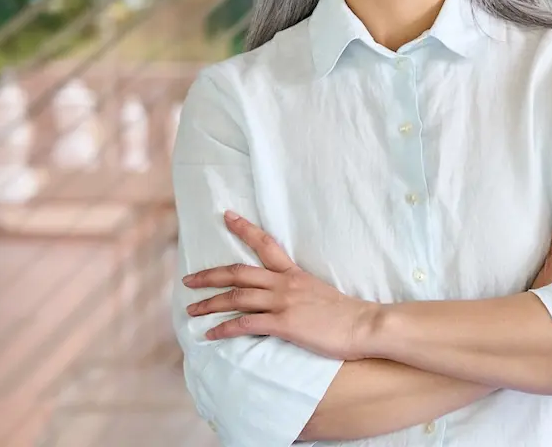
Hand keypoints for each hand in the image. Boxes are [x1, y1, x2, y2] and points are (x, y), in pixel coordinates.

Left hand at [182, 211, 378, 360]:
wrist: (363, 324)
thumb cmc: (346, 313)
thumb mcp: (319, 291)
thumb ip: (300, 290)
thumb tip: (287, 296)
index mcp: (294, 273)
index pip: (265, 244)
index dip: (244, 229)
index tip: (227, 217)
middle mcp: (284, 283)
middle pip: (239, 273)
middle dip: (210, 276)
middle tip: (188, 280)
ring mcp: (283, 302)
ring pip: (237, 297)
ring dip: (210, 303)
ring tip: (192, 310)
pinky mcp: (284, 323)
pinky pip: (246, 324)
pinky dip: (225, 329)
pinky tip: (211, 335)